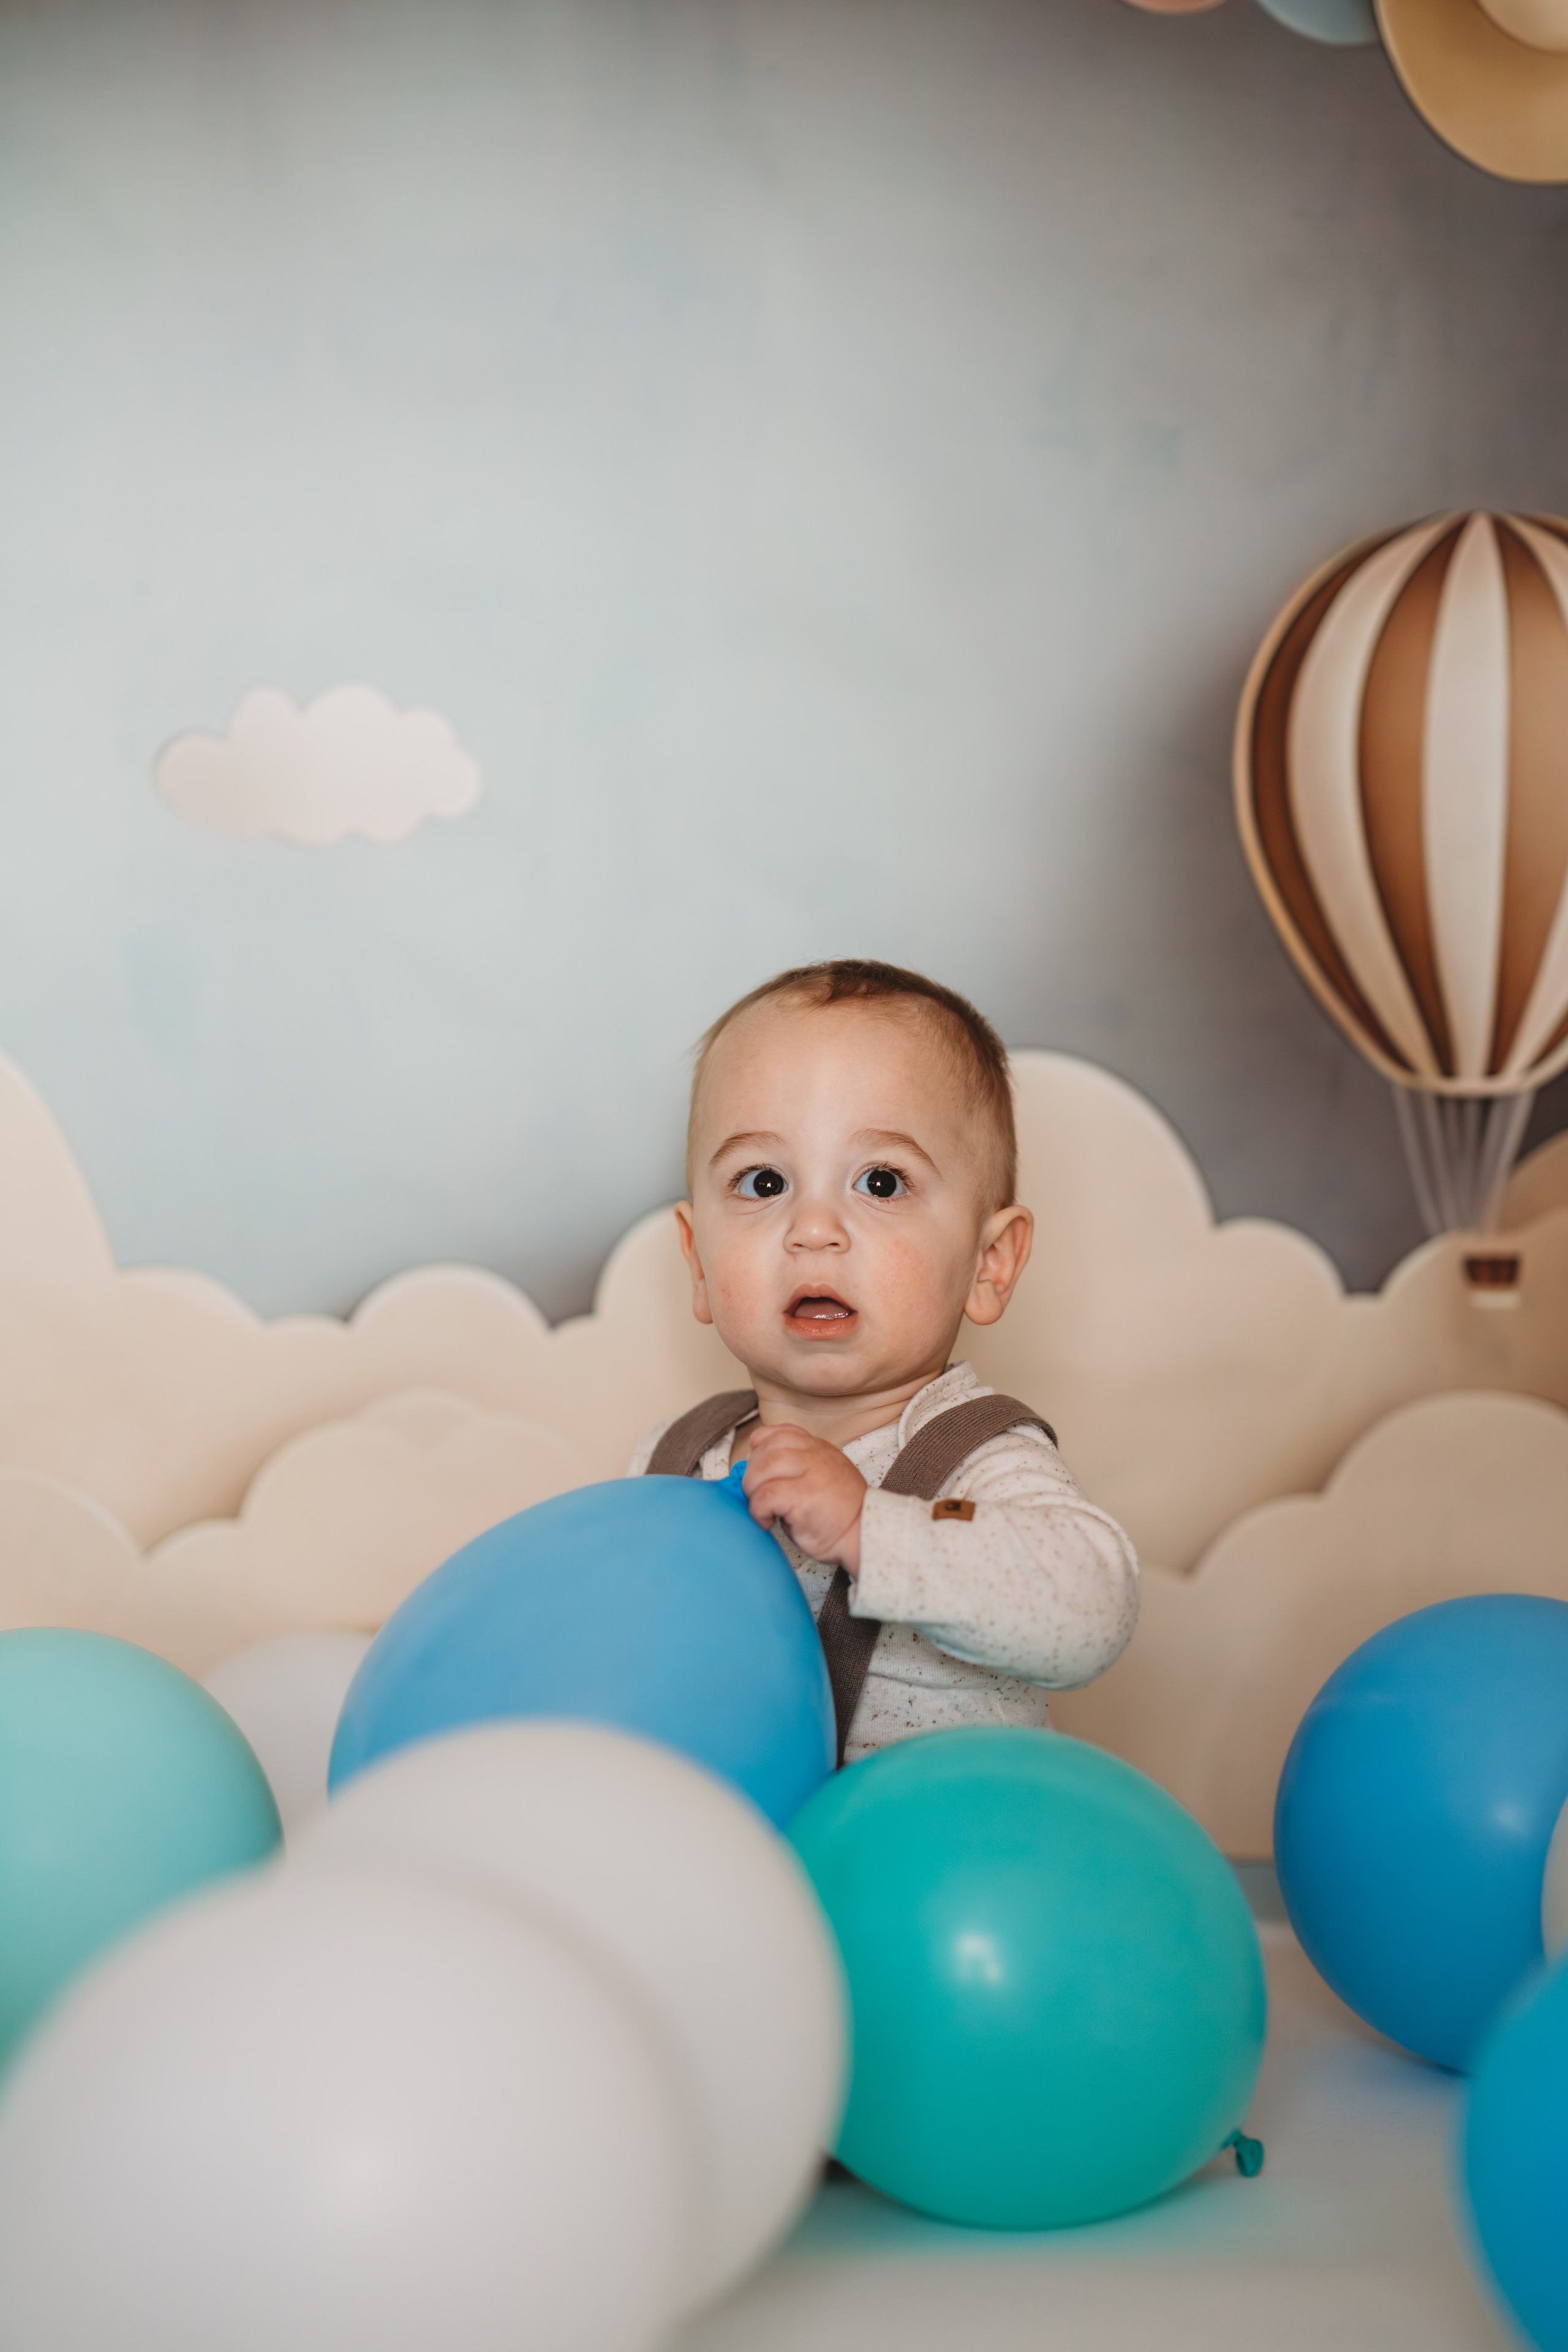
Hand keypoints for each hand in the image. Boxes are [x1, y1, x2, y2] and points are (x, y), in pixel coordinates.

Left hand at [742, 1424, 866, 1574]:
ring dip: (753, 1490)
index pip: (781, 1432)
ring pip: (763, 1467)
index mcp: (819, 1449)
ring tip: (761, 1508)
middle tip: (755, 1494)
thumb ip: (797, 1469)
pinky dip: (758, 1510)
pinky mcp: (804, 1496)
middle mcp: (816, 1456)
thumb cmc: (840, 1515)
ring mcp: (811, 1473)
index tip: (755, 1464)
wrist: (865, 1535)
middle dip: (751, 1472)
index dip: (761, 1445)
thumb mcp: (821, 1479)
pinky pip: (766, 1495)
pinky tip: (767, 1521)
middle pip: (767, 1448)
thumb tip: (759, 1474)